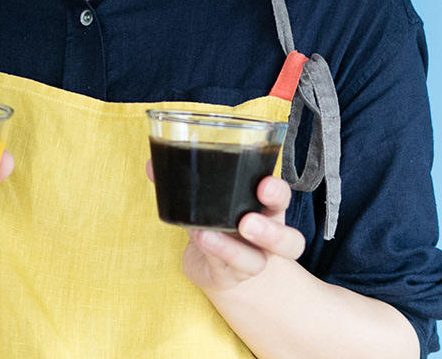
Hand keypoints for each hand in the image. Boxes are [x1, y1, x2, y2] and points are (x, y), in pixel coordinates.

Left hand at [146, 161, 305, 293]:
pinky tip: (198, 241)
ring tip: (209, 234)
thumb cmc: (218, 222)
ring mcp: (251, 262)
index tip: (264, 183)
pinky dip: (211, 254)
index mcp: (266, 210)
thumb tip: (152, 163)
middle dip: (272, 232)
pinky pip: (226, 269)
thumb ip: (184, 180)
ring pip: (258, 263)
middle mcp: (267, 239)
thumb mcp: (207, 200)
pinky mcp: (230, 278)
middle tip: (247, 221)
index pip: (281, 199)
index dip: (277, 193)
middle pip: (289, 241)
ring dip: (234, 250)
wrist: (214, 265)